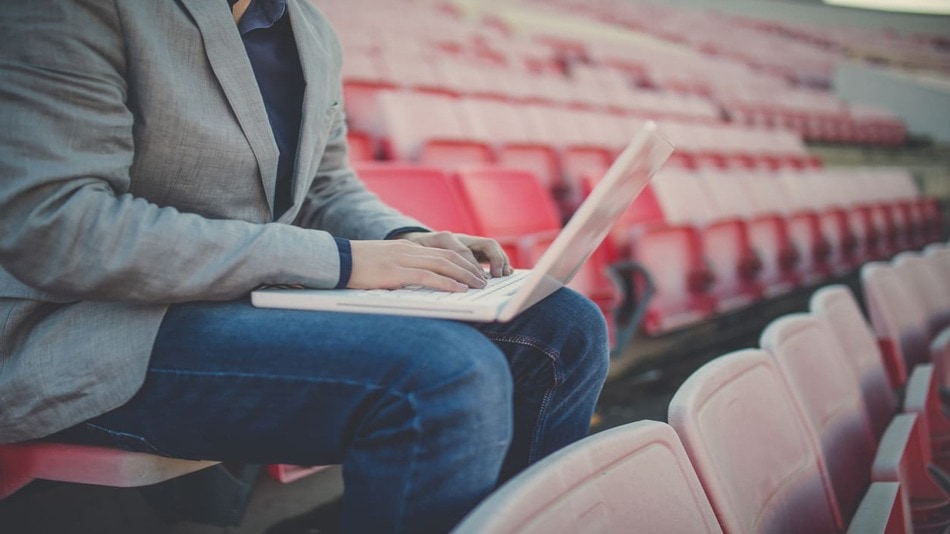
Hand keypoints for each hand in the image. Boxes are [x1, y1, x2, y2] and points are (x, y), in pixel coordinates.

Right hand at [347, 232, 511, 291]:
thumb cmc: (357, 266)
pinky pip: (428, 276)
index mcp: (407, 248)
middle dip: (469, 267)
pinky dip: (447, 283)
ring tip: (478, 284)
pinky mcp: (396, 271)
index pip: (442, 252)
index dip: (462, 261)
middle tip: (484, 279)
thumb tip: (418, 284)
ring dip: (464, 275)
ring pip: (443, 264)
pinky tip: (459, 289)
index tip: (475, 271)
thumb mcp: (384, 265)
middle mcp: (409, 250)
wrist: (336, 260)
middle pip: (448, 256)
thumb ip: (402, 270)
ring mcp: (403, 259)